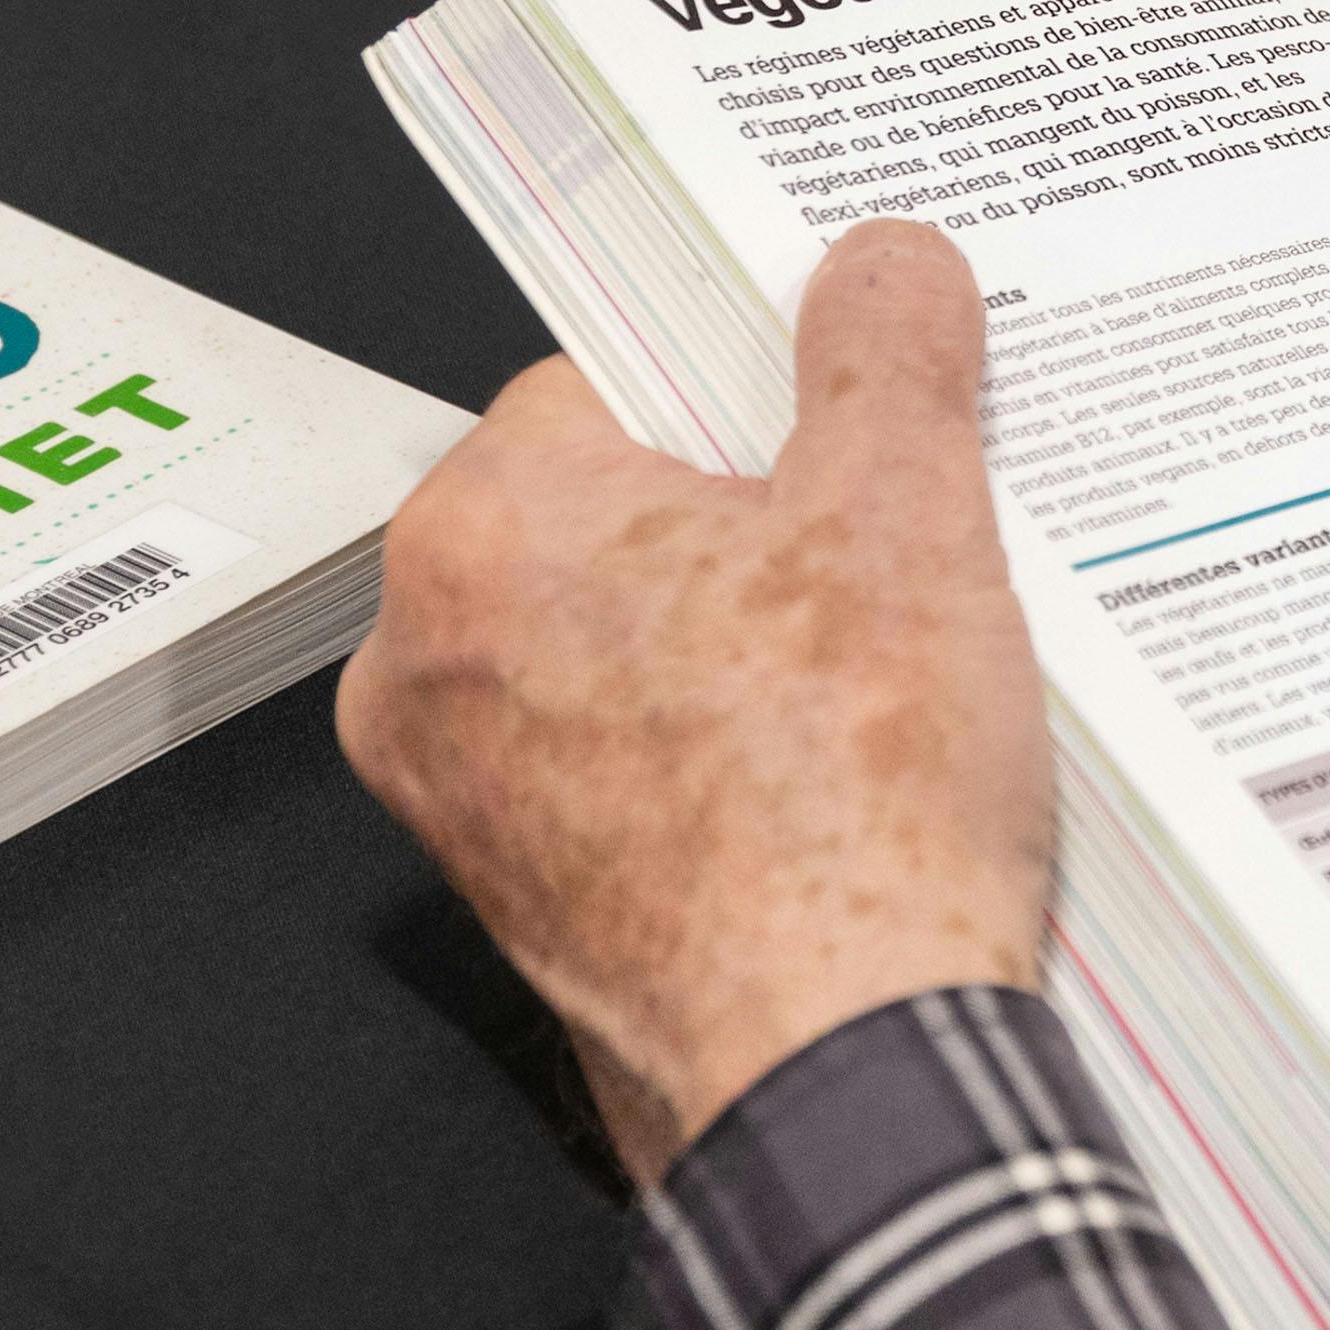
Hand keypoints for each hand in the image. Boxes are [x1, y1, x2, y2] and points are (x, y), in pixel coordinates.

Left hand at [337, 218, 1052, 1186]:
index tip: (835, 436)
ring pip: (613, 651)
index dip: (744, 401)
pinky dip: (708, 760)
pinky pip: (616, 772)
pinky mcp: (519, 902)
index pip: (608, 383)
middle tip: (876, 561)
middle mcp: (423, 659)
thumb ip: (885, 351)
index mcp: (481, 527)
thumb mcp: (907, 511)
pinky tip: (828, 784)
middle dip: (739, 529)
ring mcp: (457, 797)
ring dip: (727, 648)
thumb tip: (879, 262)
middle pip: (607, 521)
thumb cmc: (847, 801)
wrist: (840, 1067)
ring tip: (870, 681)